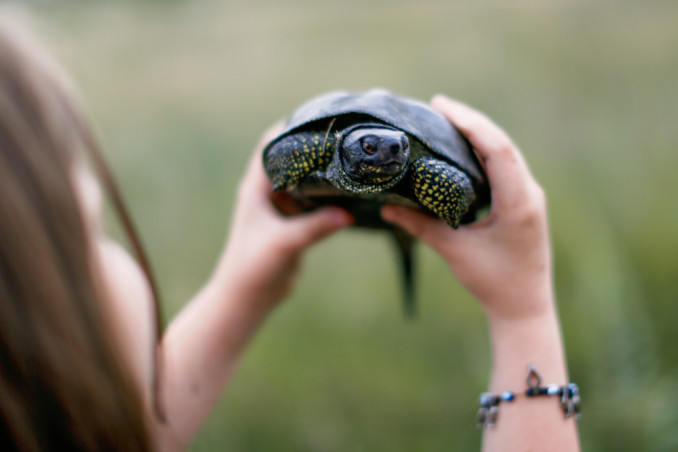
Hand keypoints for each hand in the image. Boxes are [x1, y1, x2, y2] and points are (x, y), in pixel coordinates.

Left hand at [217, 123, 353, 309]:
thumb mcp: (285, 243)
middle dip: (314, 146)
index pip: (272, 143)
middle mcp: (268, 192)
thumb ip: (315, 227)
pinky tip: (350, 191)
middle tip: (344, 134)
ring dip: (323, 171)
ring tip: (351, 158)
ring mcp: (281, 207)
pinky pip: (313, 201)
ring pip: (305, 179)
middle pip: (292, 158)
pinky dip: (328, 194)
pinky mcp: (293, 223)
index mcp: (256, 187)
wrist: (248, 297)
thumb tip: (349, 213)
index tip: (319, 115)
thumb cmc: (254, 267)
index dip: (292, 126)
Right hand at [381, 95, 552, 322]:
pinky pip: (506, 166)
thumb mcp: (454, 251)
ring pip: (506, 152)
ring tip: (447, 119)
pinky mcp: (525, 202)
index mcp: (518, 201)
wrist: (524, 306)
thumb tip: (386, 207)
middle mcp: (529, 192)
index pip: (497, 149)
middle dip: (470, 121)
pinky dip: (484, 151)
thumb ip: (420, 226)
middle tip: (437, 106)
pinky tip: (464, 147)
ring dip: (479, 133)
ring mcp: (530, 196)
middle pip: (502, 143)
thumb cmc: (493, 282)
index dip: (469, 122)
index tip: (441, 105)